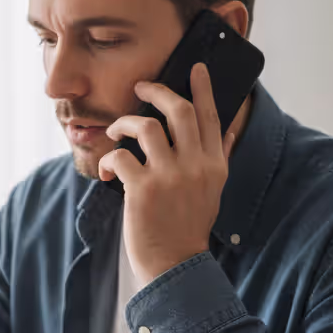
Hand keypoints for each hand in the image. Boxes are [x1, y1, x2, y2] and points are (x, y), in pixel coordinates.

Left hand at [98, 63, 236, 286]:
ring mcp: (169, 176)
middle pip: (179, 110)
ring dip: (124, 123)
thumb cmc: (188, 229)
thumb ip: (219, 159)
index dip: (203, 88)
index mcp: (214, 165)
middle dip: (157, 91)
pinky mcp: (142, 189)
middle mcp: (195, 166)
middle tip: (141, 87)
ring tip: (115, 131)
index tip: (195, 68)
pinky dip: (107, 159)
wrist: (174, 265)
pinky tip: (105, 171)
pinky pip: (120, 156)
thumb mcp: (213, 192)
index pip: (211, 117)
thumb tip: (228, 131)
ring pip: (147, 125)